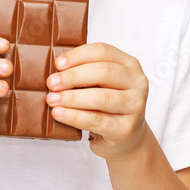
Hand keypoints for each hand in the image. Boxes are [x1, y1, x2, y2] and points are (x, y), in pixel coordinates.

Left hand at [45, 43, 148, 159]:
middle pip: (103, 72)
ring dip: (72, 98)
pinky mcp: (126, 128)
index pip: (103, 51)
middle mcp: (137, 83)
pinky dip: (74, 116)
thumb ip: (86, 73)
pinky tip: (59, 114)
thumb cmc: (109, 106)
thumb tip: (56, 72)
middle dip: (73, 76)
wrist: (126, 138)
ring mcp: (135, 106)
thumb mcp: (102, 84)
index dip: (78, 55)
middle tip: (52, 83)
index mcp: (130, 64)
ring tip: (52, 100)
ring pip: (100, 97)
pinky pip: (96, 120)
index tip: (57, 64)